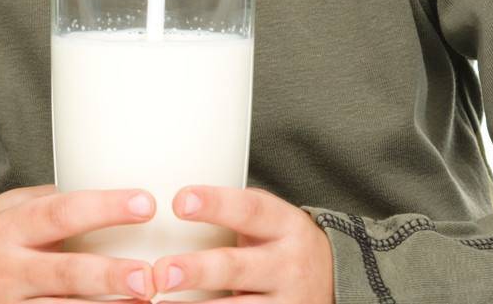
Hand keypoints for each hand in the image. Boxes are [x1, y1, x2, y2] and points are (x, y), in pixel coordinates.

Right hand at [0, 183, 158, 302]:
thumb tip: (103, 185)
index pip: (63, 213)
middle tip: (147, 276)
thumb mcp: (11, 207)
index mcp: (12, 228)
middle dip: (108, 276)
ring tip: (146, 302)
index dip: (106, 208)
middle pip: (66, 273)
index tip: (146, 203)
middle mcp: (11, 270)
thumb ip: (50, 199)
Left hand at [151, 185, 334, 302]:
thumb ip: (235, 211)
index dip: (215, 204)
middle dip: (197, 270)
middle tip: (162, 271)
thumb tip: (177, 199)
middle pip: (237, 267)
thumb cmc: (281, 242)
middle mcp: (287, 265)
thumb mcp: (271, 219)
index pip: (249, 209)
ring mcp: (286, 302)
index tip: (180, 201)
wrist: (333, 280)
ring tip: (159, 302)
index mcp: (284, 225)